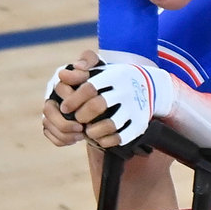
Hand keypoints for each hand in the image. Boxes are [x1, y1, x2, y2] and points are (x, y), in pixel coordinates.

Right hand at [41, 50, 100, 147]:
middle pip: (48, 110)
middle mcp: (53, 95)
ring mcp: (51, 109)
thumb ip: (89, 60)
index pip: (58, 90)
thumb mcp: (98, 67)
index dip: (71, 99)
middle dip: (64, 122)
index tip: (85, 107)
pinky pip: (49, 133)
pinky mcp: (52, 123)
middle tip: (82, 127)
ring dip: (63, 132)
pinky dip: (61, 139)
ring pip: (47, 124)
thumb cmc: (99, 80)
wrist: (102, 97)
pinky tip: (75, 139)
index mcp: (61, 81)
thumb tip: (79, 67)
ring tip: (80, 135)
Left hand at [41, 50, 167, 148]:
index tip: (65, 108)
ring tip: (87, 130)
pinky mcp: (140, 124)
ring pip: (110, 124)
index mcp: (114, 76)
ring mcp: (135, 108)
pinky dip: (106, 140)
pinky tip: (100, 137)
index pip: (89, 88)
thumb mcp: (101, 69)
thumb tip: (62, 75)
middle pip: (98, 105)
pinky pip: (120, 138)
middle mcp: (126, 91)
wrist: (148, 87)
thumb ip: (80, 69)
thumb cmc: (114, 79)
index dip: (73, 99)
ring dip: (93, 131)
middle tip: (77, 119)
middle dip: (82, 115)